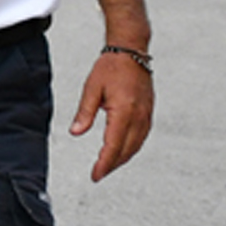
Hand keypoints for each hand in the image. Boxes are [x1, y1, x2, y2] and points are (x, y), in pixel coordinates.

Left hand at [70, 53, 151, 182]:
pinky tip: (123, 150)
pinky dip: (132, 147)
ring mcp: (146, 114)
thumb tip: (76, 132)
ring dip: (123, 158)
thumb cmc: (111, 67)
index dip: (104, 163)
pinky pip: (142, 136)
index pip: (114, 145)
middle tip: (98, 174)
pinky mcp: (149, 111)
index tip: (95, 175)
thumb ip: (85, 112)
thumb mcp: (92, 88)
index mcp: (124, 111)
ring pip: (136, 145)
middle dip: (112, 165)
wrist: (131, 50)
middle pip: (127, 150)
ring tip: (108, 166)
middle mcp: (139, 115)